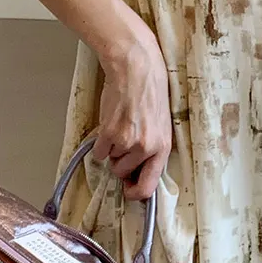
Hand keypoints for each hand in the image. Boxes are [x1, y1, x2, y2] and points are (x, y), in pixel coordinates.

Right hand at [92, 19, 172, 201]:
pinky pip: (99, 151)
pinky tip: (110, 123)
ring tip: (120, 127)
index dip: (136, 193)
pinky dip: (100, 142)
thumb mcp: (162, 125)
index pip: (149, 186)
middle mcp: (146, 149)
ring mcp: (126, 142)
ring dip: (111, 149)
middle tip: (123, 142)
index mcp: (163, 148)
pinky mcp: (108, 133)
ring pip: (110, 161)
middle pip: (123, 173)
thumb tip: (138, 169)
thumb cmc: (151, 92)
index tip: (129, 191)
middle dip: (120, 162)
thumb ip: (152, 148)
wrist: (137, 69)